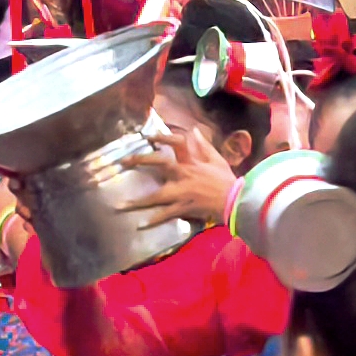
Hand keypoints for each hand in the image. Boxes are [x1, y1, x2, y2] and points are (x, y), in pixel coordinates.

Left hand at [130, 111, 240, 237]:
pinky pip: (165, 215)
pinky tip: (140, 225)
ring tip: (120, 206)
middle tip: (123, 162)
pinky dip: (153, 220)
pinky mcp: (183, 207)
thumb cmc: (226, 180)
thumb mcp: (217, 159)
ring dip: (138, 201)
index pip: (177, 143)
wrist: (235, 201)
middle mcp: (183, 174)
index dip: (162, 137)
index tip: (147, 137)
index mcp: (192, 162)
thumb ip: (204, 145)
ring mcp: (181, 192)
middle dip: (140, 160)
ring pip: (156, 195)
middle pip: (159, 163)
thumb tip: (194, 130)